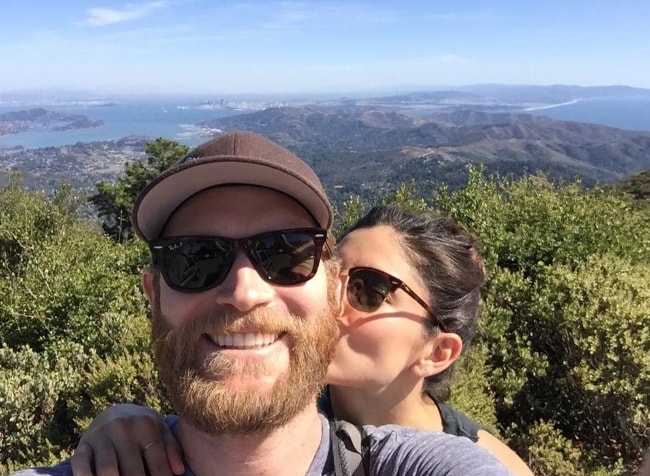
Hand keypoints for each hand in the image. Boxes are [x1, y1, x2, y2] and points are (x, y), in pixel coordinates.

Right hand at [70, 404, 184, 475]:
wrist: (116, 411)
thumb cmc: (144, 427)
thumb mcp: (161, 430)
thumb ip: (172, 448)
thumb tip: (179, 471)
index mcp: (146, 424)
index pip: (156, 459)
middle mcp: (123, 428)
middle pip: (132, 469)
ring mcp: (101, 435)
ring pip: (107, 469)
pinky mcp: (83, 444)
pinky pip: (80, 464)